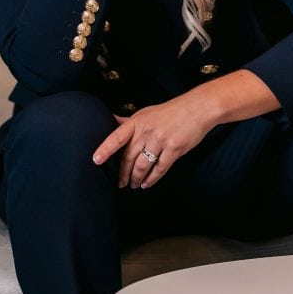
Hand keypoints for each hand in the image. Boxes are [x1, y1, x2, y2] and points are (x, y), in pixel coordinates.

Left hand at [92, 94, 210, 188]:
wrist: (196, 109)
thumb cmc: (169, 111)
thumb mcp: (146, 112)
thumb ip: (128, 121)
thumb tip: (110, 120)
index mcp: (137, 121)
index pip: (117, 137)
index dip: (105, 149)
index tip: (96, 160)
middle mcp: (147, 131)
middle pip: (129, 157)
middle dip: (123, 173)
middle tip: (120, 183)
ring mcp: (161, 140)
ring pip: (143, 166)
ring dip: (136, 179)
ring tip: (134, 185)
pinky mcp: (174, 149)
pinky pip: (160, 169)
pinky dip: (152, 179)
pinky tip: (147, 183)